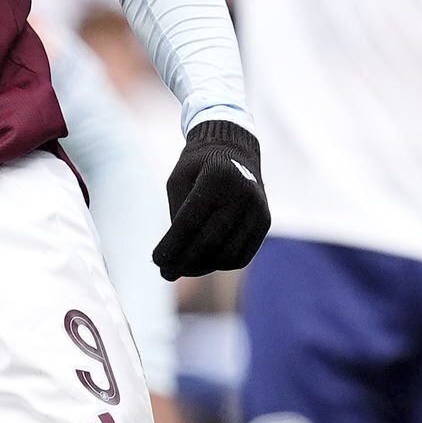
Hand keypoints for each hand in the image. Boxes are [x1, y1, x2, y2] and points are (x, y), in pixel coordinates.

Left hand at [152, 119, 269, 278]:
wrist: (235, 149)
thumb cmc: (199, 166)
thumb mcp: (179, 180)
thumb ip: (177, 215)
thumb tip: (175, 257)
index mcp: (217, 177)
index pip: (189, 223)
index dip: (171, 246)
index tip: (156, 261)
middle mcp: (242, 193)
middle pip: (209, 243)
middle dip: (184, 263)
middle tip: (165, 274)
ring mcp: (258, 208)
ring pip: (227, 255)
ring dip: (202, 268)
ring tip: (185, 268)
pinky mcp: (265, 221)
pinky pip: (243, 256)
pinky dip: (221, 264)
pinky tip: (205, 262)